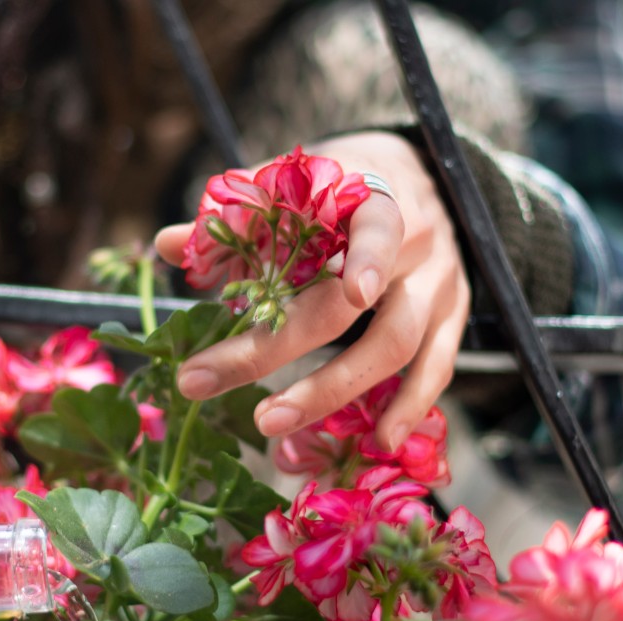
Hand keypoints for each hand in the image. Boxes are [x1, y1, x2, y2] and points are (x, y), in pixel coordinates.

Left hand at [154, 131, 468, 450]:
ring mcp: (440, 283)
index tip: (355, 296)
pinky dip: (410, 406)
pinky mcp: (455, 317)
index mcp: (374, 197)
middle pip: (348, 306)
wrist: (423, 177)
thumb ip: (237, 215)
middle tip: (209, 381)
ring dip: (332, 391)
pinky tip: (380, 442)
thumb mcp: (297, 181)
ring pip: (396, 345)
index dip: (369, 258)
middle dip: (277, 349)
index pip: (375, 229)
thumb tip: (168, 244)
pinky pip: (437, 368)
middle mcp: (415, 243)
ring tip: (272, 423)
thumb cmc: (343, 184)